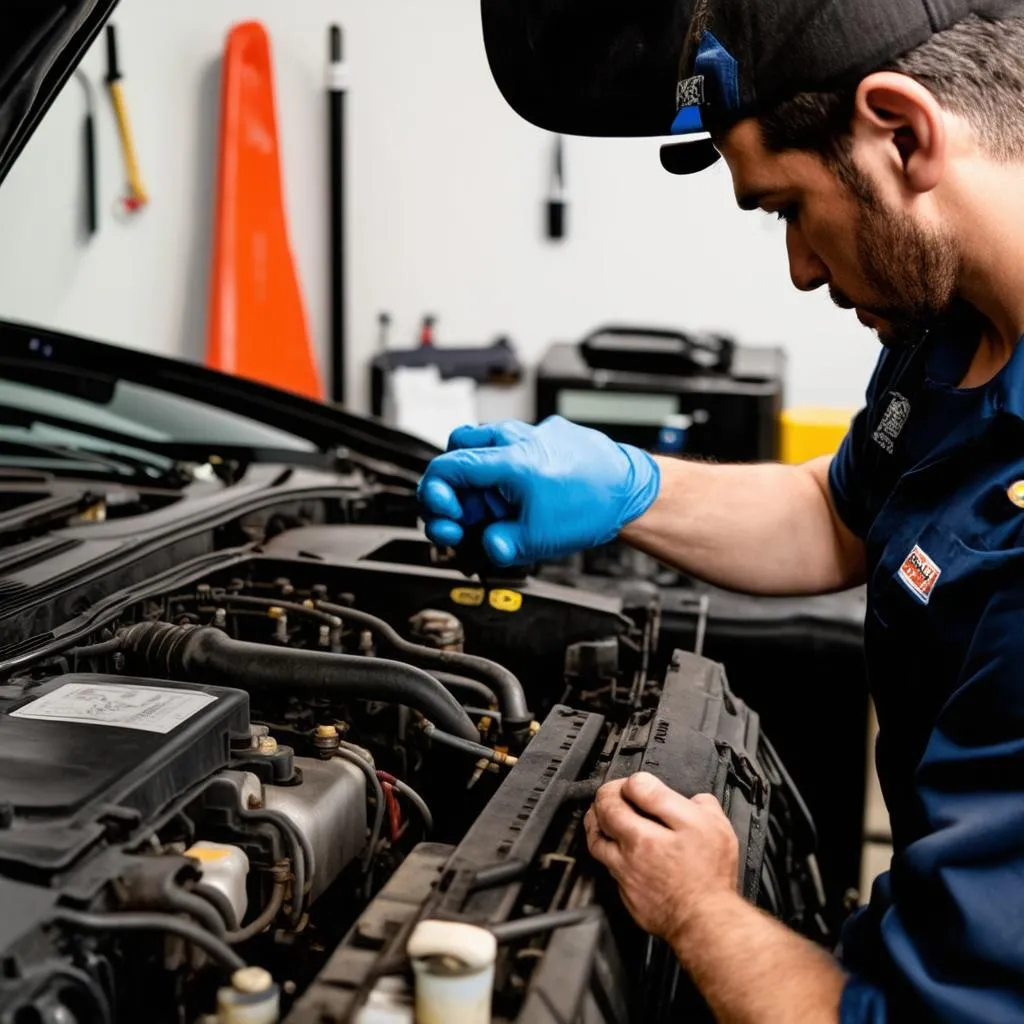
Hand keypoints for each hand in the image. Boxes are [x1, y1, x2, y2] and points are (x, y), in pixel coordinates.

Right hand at [416, 417, 659, 566]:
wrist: (632, 489)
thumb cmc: (593, 505)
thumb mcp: (537, 538)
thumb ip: (500, 544)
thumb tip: (486, 545)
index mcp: (506, 461)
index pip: (445, 469)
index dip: (435, 497)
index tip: (448, 518)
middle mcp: (513, 440)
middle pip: (456, 450)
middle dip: (450, 484)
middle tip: (459, 514)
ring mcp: (530, 435)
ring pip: (482, 446)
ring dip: (475, 477)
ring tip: (489, 508)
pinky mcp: (545, 439)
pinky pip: (509, 448)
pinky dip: (502, 471)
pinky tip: (514, 497)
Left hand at [584, 773, 739, 953]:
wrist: (707, 922)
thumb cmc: (710, 877)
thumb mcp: (714, 827)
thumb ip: (700, 804)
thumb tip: (691, 797)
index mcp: (650, 830)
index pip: (629, 790)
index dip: (632, 781)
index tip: (637, 784)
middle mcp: (632, 850)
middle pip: (604, 812)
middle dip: (606, 796)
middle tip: (614, 793)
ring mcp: (625, 873)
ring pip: (596, 841)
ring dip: (596, 823)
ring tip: (602, 815)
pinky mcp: (625, 893)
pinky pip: (607, 867)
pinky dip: (608, 854)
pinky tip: (617, 850)